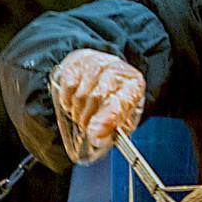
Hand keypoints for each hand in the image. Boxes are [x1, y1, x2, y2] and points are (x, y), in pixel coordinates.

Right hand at [49, 49, 146, 163]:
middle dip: (88, 118)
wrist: (106, 73)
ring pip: (80, 95)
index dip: (107, 119)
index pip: (120, 101)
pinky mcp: (76, 63)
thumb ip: (113, 130)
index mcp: (133, 84)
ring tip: (83, 114)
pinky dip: (68, 101)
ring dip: (78, 112)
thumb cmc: (115, 99)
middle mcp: (116, 69)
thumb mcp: (123, 117)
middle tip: (87, 126)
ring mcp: (95, 63)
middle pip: (97, 97)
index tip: (95, 134)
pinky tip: (74, 103)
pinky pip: (68, 87)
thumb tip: (97, 138)